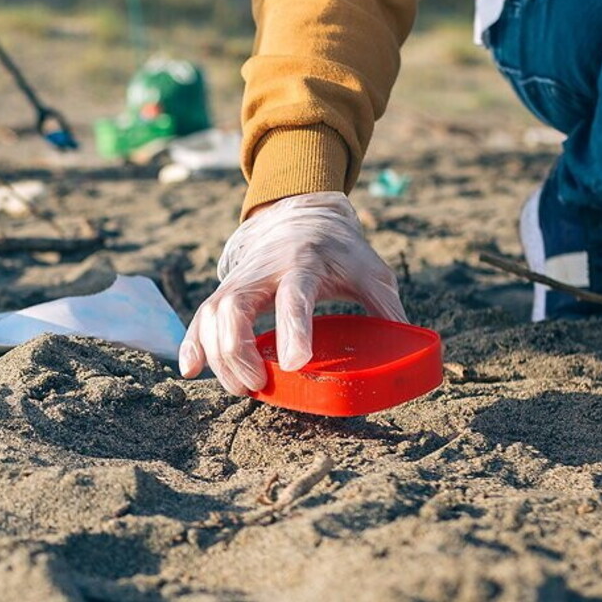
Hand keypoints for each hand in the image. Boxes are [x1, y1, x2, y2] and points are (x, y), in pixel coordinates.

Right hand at [179, 191, 406, 394]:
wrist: (300, 214)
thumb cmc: (339, 250)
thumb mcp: (371, 270)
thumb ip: (386, 307)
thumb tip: (409, 350)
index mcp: (305, 264)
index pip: (295, 296)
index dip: (293, 330)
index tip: (296, 365)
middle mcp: (265, 271)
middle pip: (234, 308)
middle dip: (239, 352)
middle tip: (260, 385)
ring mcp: (240, 280)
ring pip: (211, 315)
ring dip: (219, 356)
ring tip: (243, 387)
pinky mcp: (226, 290)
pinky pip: (201, 316)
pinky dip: (193, 344)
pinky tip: (192, 369)